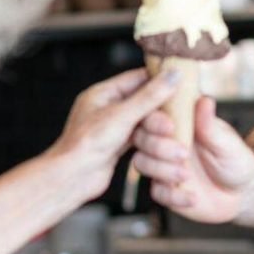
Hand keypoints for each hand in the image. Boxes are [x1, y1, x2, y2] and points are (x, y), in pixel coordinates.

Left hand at [46, 69, 177, 198]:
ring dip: (160, 131)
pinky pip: (141, 139)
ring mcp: (112, 128)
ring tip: (177, 137)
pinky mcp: (117, 146)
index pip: (138, 78)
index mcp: (103, 93)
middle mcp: (107, 108)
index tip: (181, 82)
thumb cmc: (87, 144)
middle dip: (163, 112)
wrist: (71, 179)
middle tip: (180, 117)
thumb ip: (150, 96)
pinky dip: (154, 142)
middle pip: (143, 102)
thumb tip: (173, 75)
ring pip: (143, 123)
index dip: (160, 80)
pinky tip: (168, 145)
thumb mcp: (122, 115)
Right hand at [131, 97, 253, 223]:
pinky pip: (156, 192)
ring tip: (186, 175)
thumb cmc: (235, 159)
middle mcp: (165, 141)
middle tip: (183, 154)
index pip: (153, 113)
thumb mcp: (226, 142)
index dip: (154, 119)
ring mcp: (162, 165)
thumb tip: (205, 100)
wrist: (242, 192)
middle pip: (140, 138)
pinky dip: (173, 196)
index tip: (170, 127)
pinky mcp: (164, 189)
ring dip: (162, 169)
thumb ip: (210, 126)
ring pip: (141, 163)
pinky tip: (192, 197)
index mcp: (178, 122)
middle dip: (157, 146)